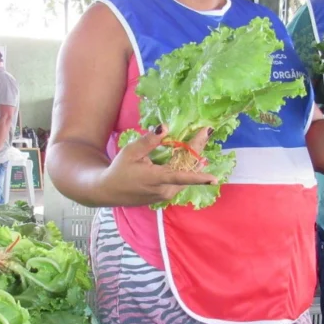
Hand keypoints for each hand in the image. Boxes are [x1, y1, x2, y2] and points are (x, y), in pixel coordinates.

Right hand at [98, 126, 217, 206]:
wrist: (109, 191)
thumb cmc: (119, 170)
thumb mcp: (131, 152)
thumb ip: (149, 140)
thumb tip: (165, 127)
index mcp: (156, 179)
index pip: (181, 178)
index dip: (199, 178)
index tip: (214, 179)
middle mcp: (165, 190)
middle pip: (187, 171)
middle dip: (198, 151)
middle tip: (206, 133)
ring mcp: (166, 195)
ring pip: (185, 176)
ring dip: (193, 160)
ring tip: (199, 140)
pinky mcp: (165, 196)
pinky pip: (180, 181)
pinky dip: (186, 168)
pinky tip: (188, 155)